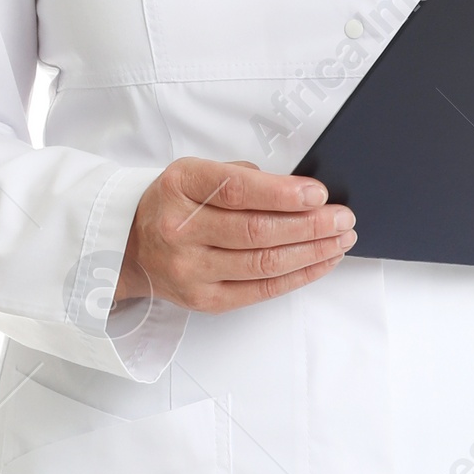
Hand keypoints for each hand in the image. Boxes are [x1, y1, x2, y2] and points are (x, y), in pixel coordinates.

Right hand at [116, 158, 355, 314]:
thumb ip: (243, 179)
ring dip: (311, 252)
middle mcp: (180, 230)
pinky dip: (298, 276)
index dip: (282, 194)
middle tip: (343, 219)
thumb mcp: (196, 173)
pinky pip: (261, 290)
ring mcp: (190, 270)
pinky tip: (321, 262)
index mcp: (180, 187)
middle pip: (256, 231)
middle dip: (310, 225)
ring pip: (263, 264)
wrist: (130, 246)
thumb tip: (300, 193)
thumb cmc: (175, 204)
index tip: (318, 194)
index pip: (236, 191)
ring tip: (340, 239)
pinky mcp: (204, 300)